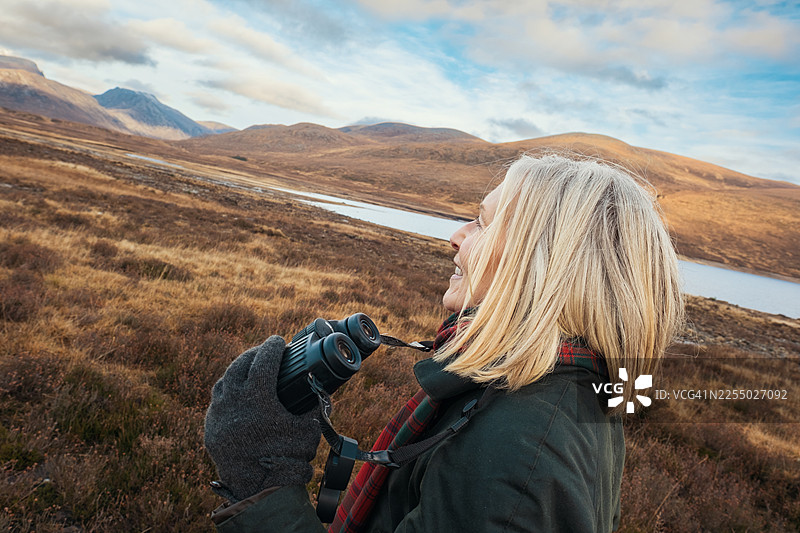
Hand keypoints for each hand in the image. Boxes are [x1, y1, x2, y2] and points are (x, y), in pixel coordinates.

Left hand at [204, 335, 321, 501]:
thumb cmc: (285, 458)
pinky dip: (227, 393)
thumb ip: (314, 409)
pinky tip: (236, 395)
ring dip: (237, 372)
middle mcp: (232, 400)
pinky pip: (217, 402)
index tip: (278, 341)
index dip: (272, 347)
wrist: (256, 488)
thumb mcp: (308, 430)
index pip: (263, 359)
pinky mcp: (210, 429)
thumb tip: (320, 393)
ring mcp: (217, 414)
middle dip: (253, 355)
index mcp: (256, 395)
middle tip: (264, 351)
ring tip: (249, 369)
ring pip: (224, 382)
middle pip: (240, 365)